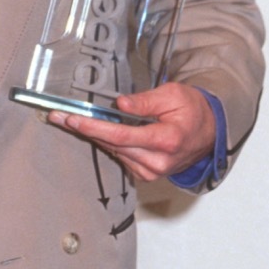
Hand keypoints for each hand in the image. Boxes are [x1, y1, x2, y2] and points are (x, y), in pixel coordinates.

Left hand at [47, 82, 215, 182]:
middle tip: (58, 117)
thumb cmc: (192, 110)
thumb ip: (145, 101)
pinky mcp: (147, 173)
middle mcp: (158, 161)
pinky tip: (95, 131)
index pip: (121, 135)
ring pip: (114, 152)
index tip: (72, 119)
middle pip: (112, 145)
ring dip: (93, 136)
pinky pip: (121, 157)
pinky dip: (108, 143)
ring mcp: (152, 171)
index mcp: (166, 140)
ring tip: (70, 121)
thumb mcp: (172, 95)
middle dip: (84, 129)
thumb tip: (119, 104)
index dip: (94, 127)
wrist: (210, 132)